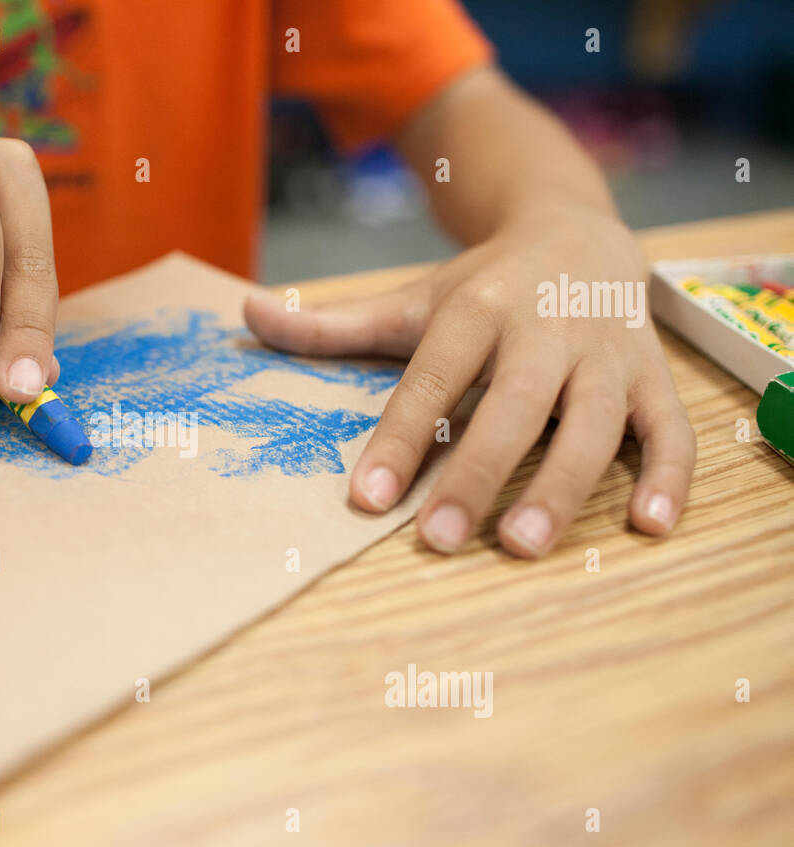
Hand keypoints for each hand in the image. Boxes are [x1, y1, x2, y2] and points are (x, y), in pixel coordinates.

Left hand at [243, 205, 695, 557]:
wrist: (579, 229)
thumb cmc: (482, 287)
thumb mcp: (411, 301)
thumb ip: (332, 324)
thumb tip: (246, 316)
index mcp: (478, 308)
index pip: (432, 379)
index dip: (399, 439)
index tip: (365, 500)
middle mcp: (546, 327)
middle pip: (512, 406)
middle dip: (475, 473)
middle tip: (436, 539)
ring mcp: (608, 351)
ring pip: (595, 423)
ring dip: (564, 486)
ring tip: (523, 546)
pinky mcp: (654, 374)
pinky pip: (671, 426)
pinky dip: (670, 475)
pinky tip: (650, 525)